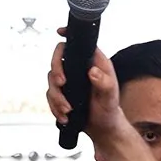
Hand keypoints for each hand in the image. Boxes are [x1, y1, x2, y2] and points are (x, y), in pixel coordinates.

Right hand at [45, 28, 129, 147]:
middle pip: (58, 59)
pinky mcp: (62, 93)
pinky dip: (55, 106)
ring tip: (68, 109)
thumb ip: (105, 83)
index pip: (79, 44)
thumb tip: (93, 71)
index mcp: (93, 64)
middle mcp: (79, 69)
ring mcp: (69, 81)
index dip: (68, 36)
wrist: (103, 128)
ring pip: (52, 80)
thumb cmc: (110, 109)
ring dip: (57, 96)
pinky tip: (64, 116)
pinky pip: (50, 96)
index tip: (60, 33)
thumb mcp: (110, 97)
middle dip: (56, 71)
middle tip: (62, 84)